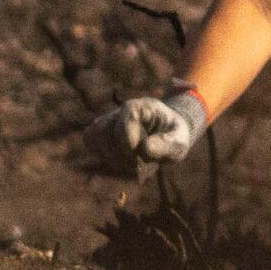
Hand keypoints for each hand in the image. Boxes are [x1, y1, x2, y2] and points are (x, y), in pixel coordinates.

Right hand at [75, 85, 209, 177]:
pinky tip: (120, 159)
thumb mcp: (179, 141)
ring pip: (95, 136)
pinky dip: (102, 153)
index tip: (137, 152)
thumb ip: (165, 145)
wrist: (167, 133)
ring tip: (131, 162)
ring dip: (111, 156)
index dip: (128, 138)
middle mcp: (121, 111)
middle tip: (140, 162)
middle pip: (107, 131)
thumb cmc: (174, 135)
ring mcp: (109, 120)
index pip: (126, 117)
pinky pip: (90, 140)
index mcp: (142, 107)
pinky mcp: (101, 131)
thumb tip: (144, 149)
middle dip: (122, 153)